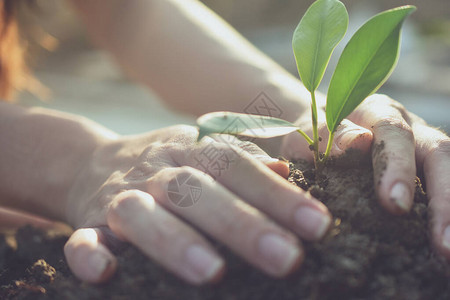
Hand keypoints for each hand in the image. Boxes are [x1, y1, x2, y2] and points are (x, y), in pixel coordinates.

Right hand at [63, 125, 330, 283]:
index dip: (277, 194)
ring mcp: (120, 196)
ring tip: (211, 272)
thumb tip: (289, 172)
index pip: (238, 166)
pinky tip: (105, 274)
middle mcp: (159, 171)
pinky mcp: (87, 222)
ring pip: (142, 213)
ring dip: (175, 241)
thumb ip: (245, 162)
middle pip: (198, 191)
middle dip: (241, 224)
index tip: (318, 225)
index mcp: (192, 151)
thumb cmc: (169, 166)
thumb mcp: (205, 152)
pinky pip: (80, 239)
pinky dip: (88, 254)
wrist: (96, 161)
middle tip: (287, 258)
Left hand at [280, 94, 449, 257]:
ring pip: (447, 170)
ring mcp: (420, 151)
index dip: (398, 168)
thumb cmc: (317, 133)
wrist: (325, 131)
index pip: (395, 134)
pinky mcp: (424, 172)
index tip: (395, 204)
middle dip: (444, 199)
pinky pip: (438, 188)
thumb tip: (359, 142)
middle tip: (443, 242)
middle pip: (438, 154)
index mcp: (378, 113)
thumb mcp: (312, 129)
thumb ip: (329, 133)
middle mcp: (409, 128)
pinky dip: (444, 213)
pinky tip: (441, 243)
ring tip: (447, 250)